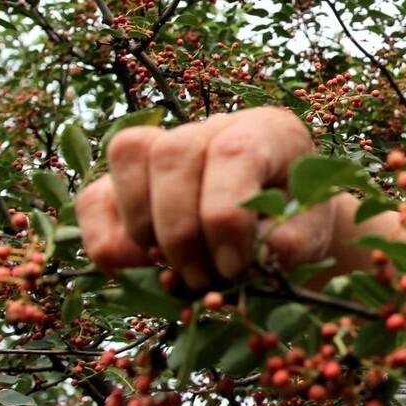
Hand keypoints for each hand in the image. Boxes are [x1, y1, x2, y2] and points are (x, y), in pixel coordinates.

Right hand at [76, 106, 328, 288]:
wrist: (284, 221)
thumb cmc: (296, 221)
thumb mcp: (310, 234)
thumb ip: (288, 244)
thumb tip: (253, 257)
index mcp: (268, 131)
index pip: (233, 154)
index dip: (225, 216)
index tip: (235, 267)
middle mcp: (212, 127)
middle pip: (173, 154)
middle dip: (182, 231)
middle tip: (203, 278)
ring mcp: (166, 144)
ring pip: (129, 158)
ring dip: (144, 229)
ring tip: (178, 273)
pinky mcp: (130, 179)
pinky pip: (95, 197)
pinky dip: (108, 240)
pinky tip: (142, 269)